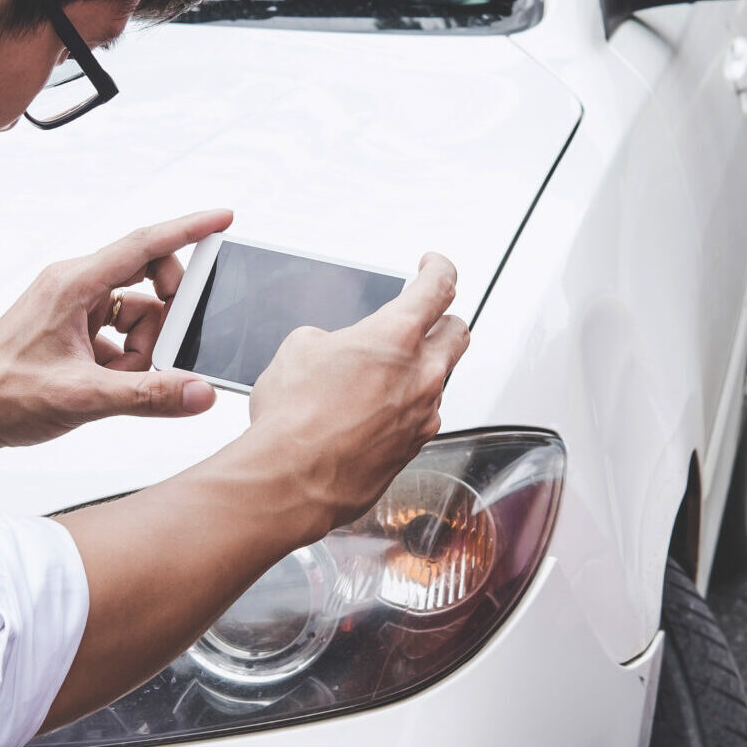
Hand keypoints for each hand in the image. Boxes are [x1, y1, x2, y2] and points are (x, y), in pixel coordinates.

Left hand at [0, 209, 232, 452]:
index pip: (144, 244)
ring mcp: (72, 306)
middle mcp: (74, 285)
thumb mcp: (83, 398)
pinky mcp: (71, 327)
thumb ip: (148, 396)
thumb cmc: (2, 395)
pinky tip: (109, 385)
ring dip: (141, 348)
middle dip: (164, 319)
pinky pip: (118, 332)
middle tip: (165, 354)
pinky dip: (125, 359)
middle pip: (147, 280)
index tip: (223, 220)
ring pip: (136, 312)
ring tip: (119, 381)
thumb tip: (198, 392)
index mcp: (75, 284)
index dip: (189, 229)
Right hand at [39, 251, 468, 731]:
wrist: (290, 481)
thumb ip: (327, 340)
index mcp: (395, 336)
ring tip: (388, 373)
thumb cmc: (292, 421)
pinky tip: (375, 414)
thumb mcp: (296, 351)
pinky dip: (406, 408)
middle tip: (427, 316)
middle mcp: (420, 375)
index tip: (434, 265)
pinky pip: (421, 419)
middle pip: (456, 333)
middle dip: (443, 320)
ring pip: (441, 380)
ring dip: (422, 370)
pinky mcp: (412, 450)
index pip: (438, 287)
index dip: (439, 269)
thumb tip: (329, 349)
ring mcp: (421, 416)